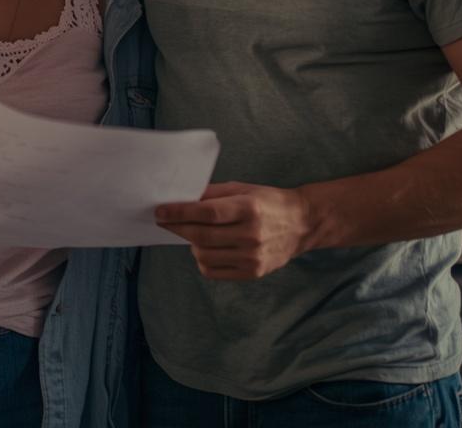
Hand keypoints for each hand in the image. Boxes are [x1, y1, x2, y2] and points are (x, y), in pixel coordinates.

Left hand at [155, 182, 312, 280]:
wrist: (301, 224)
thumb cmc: (268, 202)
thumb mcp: (242, 189)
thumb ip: (212, 193)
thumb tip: (180, 197)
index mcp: (249, 208)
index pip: (206, 213)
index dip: (179, 213)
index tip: (160, 212)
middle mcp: (251, 234)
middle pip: (201, 236)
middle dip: (177, 228)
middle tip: (166, 221)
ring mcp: (252, 256)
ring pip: (204, 256)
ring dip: (191, 244)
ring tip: (195, 234)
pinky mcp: (252, 272)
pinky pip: (213, 271)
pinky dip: (203, 261)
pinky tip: (207, 249)